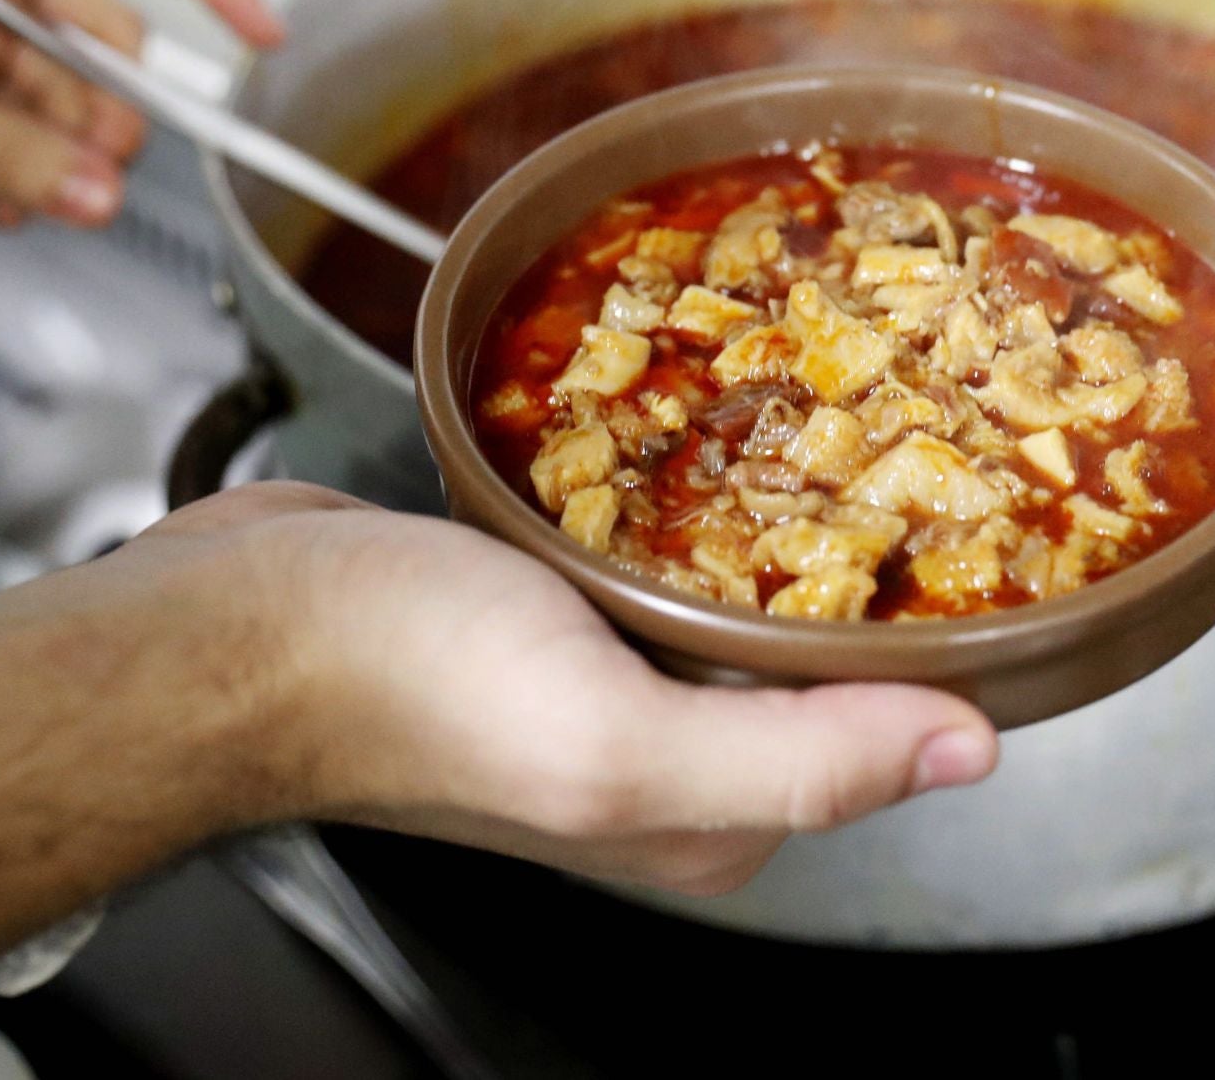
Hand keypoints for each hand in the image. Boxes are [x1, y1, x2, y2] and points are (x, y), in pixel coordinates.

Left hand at [0, 0, 281, 225]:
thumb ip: (4, 154)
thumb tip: (100, 194)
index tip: (262, 35)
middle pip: (109, 37)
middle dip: (102, 117)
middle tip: (91, 178)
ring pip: (77, 92)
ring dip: (64, 155)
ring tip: (25, 198)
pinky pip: (41, 121)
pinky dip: (34, 169)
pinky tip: (4, 201)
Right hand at [145, 483, 1000, 895]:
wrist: (232, 622)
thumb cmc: (399, 689)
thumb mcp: (615, 743)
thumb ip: (798, 757)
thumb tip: (973, 752)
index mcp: (710, 814)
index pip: (877, 724)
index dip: (935, 634)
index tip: (983, 525)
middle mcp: (672, 751)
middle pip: (816, 649)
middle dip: (870, 553)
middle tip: (914, 430)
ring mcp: (613, 667)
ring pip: (740, 579)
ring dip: (783, 502)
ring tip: (838, 400)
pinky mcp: (559, 596)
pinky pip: (661, 536)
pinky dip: (696, 483)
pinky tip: (715, 417)